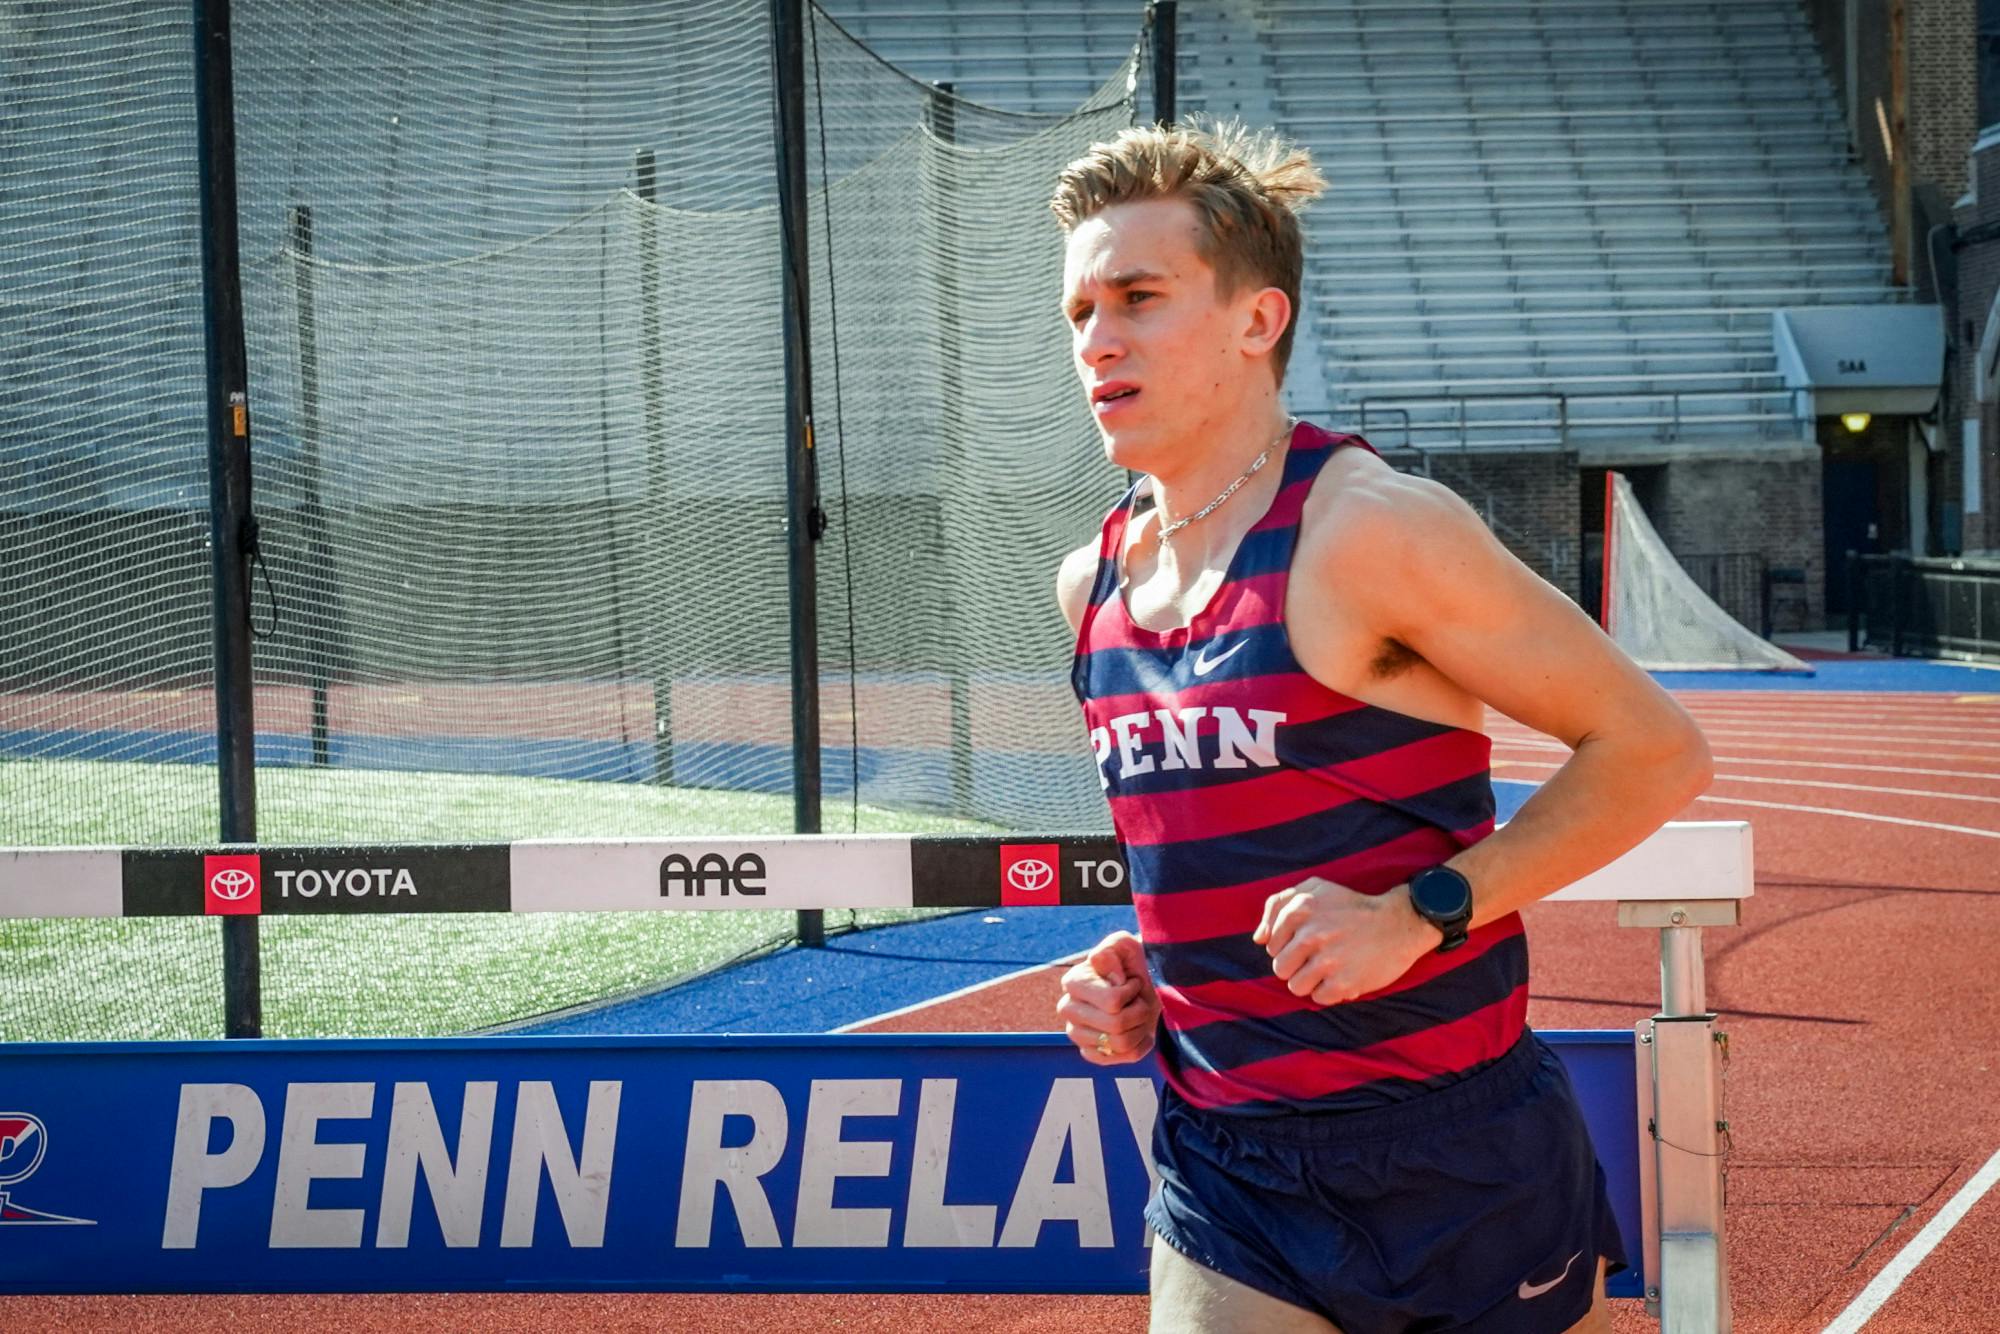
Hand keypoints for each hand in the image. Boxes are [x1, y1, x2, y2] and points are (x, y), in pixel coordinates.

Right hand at [1056, 931, 1160, 1064]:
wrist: (1146, 987)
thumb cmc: (1134, 964)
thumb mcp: (1126, 946)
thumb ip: (1112, 948)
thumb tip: (1102, 968)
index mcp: (1073, 982)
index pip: (1112, 1002)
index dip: (1132, 992)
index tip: (1133, 981)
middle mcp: (1068, 1009)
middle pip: (1116, 1025)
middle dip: (1139, 1012)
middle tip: (1141, 1001)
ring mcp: (1076, 1034)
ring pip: (1120, 1043)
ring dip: (1140, 1028)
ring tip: (1140, 1015)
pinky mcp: (1089, 1053)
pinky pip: (1122, 1058)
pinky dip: (1139, 1046)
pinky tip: (1138, 1032)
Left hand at [1253, 878, 1436, 1005]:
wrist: (1399, 923)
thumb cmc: (1351, 907)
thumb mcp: (1315, 889)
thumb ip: (1278, 905)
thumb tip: (1259, 938)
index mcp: (1301, 909)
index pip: (1271, 945)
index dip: (1288, 947)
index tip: (1308, 942)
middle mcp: (1311, 934)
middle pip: (1280, 968)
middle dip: (1296, 967)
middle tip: (1319, 958)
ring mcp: (1328, 960)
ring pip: (1296, 986)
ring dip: (1311, 982)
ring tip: (1329, 969)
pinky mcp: (1343, 983)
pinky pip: (1318, 998)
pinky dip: (1329, 992)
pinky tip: (1343, 977)